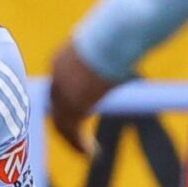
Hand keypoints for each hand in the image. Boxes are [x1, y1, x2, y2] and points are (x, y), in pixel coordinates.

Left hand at [49, 41, 117, 156]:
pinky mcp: (72, 106)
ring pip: (61, 122)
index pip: (58, 87)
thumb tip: (131, 46)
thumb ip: (114, 49)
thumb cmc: (119, 33)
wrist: (112, 35)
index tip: (81, 113)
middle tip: (77, 139)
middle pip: (56, 106)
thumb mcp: (113, 42)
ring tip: (86, 152)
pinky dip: (79, 144)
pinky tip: (91, 153)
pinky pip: (71, 131)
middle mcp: (56, 77)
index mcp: (61, 60)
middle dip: (65, 124)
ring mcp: (62, 92)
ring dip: (72, 139)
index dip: (66, 102)